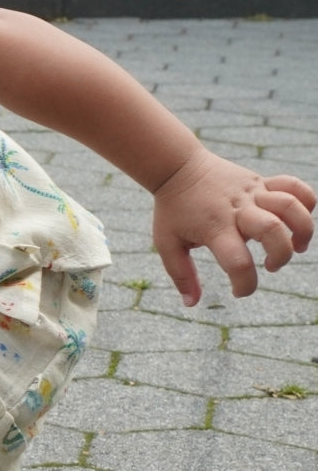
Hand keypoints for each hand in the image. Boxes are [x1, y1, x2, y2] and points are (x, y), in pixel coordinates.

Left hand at [151, 148, 315, 304]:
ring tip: (297, 247)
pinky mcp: (261, 181)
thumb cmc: (172, 209)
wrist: (177, 166)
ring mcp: (252, 193)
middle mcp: (237, 209)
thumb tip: (191, 304)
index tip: (238, 291)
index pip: (239, 262)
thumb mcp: (167, 244)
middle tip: (269, 266)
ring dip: (302, 230)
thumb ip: (181, 275)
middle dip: (280, 256)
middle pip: (272, 231)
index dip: (245, 285)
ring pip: (290, 205)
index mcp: (214, 228)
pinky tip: (298, 219)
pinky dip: (306, 201)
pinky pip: (293, 185)